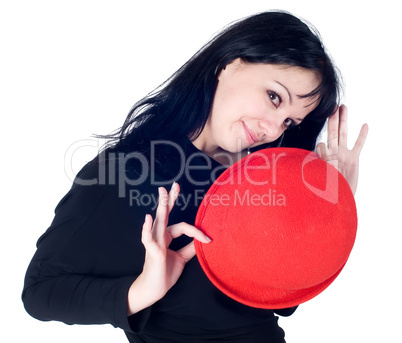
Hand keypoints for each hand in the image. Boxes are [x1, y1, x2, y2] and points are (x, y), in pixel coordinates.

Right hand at [127, 183, 210, 315]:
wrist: (154, 289)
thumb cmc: (165, 272)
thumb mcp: (182, 258)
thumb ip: (190, 247)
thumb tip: (203, 239)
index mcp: (166, 236)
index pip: (183, 226)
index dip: (196, 232)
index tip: (208, 239)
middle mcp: (159, 236)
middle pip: (166, 214)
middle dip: (170, 199)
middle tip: (175, 184)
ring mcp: (155, 242)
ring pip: (159, 222)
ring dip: (162, 207)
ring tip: (163, 193)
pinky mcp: (153, 252)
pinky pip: (148, 238)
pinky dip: (147, 228)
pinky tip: (148, 218)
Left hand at [316, 105, 367, 194]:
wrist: (339, 199)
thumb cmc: (326, 190)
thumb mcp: (322, 175)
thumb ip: (321, 159)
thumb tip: (321, 144)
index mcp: (323, 157)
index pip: (321, 145)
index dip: (321, 146)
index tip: (322, 148)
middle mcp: (333, 153)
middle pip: (332, 132)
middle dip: (332, 119)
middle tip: (332, 106)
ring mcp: (343, 154)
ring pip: (344, 134)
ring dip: (344, 121)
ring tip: (344, 108)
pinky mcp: (353, 159)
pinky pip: (358, 145)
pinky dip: (361, 136)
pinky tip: (364, 125)